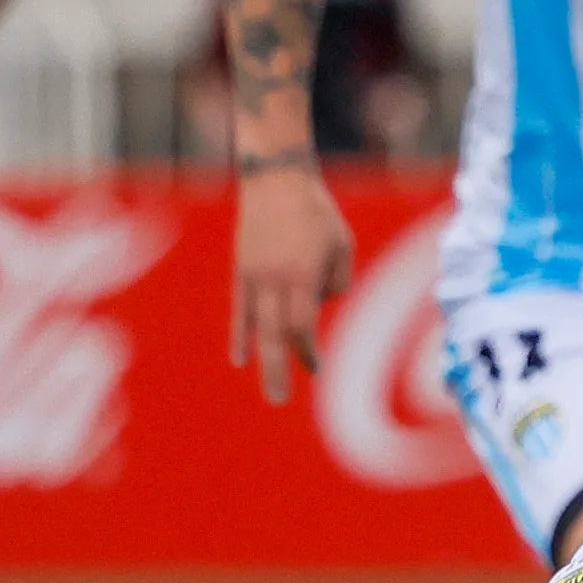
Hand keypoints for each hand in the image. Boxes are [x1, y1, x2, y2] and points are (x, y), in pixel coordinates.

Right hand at [231, 158, 356, 404]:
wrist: (275, 181)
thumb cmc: (317, 213)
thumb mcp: (342, 245)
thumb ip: (337, 282)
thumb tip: (320, 308)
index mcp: (301, 274)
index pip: (302, 324)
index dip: (308, 350)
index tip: (316, 367)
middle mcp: (274, 279)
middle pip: (275, 333)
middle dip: (279, 369)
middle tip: (278, 401)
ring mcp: (253, 276)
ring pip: (256, 327)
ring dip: (262, 360)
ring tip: (268, 390)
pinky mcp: (241, 270)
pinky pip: (241, 310)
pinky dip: (241, 335)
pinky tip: (240, 358)